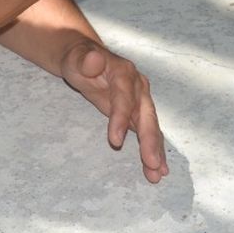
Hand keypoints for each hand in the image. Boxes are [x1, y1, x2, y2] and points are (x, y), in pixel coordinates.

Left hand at [59, 40, 168, 183]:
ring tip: (158, 174)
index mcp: (123, 72)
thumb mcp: (75, 58)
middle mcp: (138, 86)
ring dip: (155, 150)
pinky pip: (147, 132)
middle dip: (149, 140)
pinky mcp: (138, 112)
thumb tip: (93, 58)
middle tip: (152, 164)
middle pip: (146, 114)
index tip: (114, 141)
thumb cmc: (78, 60)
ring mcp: (141, 100)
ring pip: (150, 126)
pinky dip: (153, 150)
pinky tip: (159, 169)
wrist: (85, 60)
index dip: (121, 118)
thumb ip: (85, 60)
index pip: (124, 97)